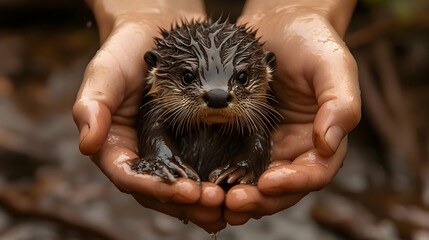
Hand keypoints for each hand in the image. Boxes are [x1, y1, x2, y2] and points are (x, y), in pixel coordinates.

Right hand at [72, 0, 225, 232]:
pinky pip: (199, 170)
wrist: (154, 34)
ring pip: (179, 188)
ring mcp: (165, 152)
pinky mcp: (188, 145)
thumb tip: (87, 143)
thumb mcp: (105, 73)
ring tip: (225, 202)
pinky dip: (213, 182)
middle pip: (157, 191)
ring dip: (201, 201)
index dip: (156, 188)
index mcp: (115, 145)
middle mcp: (139, 155)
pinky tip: (232, 188)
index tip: (185, 191)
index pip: (130, 177)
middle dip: (184, 201)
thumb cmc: (126, 52)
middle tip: (213, 202)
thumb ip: (93, 104)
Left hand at [225, 0, 360, 224]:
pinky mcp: (242, 135)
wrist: (279, 21)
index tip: (269, 182)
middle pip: (282, 187)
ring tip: (216, 198)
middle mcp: (295, 147)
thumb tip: (329, 143)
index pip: (314, 173)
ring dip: (238, 195)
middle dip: (260, 199)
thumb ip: (340, 103)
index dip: (294, 183)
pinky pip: (233, 162)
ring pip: (255, 182)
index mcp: (321, 138)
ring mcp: (267, 144)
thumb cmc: (311, 40)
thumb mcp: (333, 65)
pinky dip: (222, 175)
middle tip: (234, 201)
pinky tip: (205, 180)